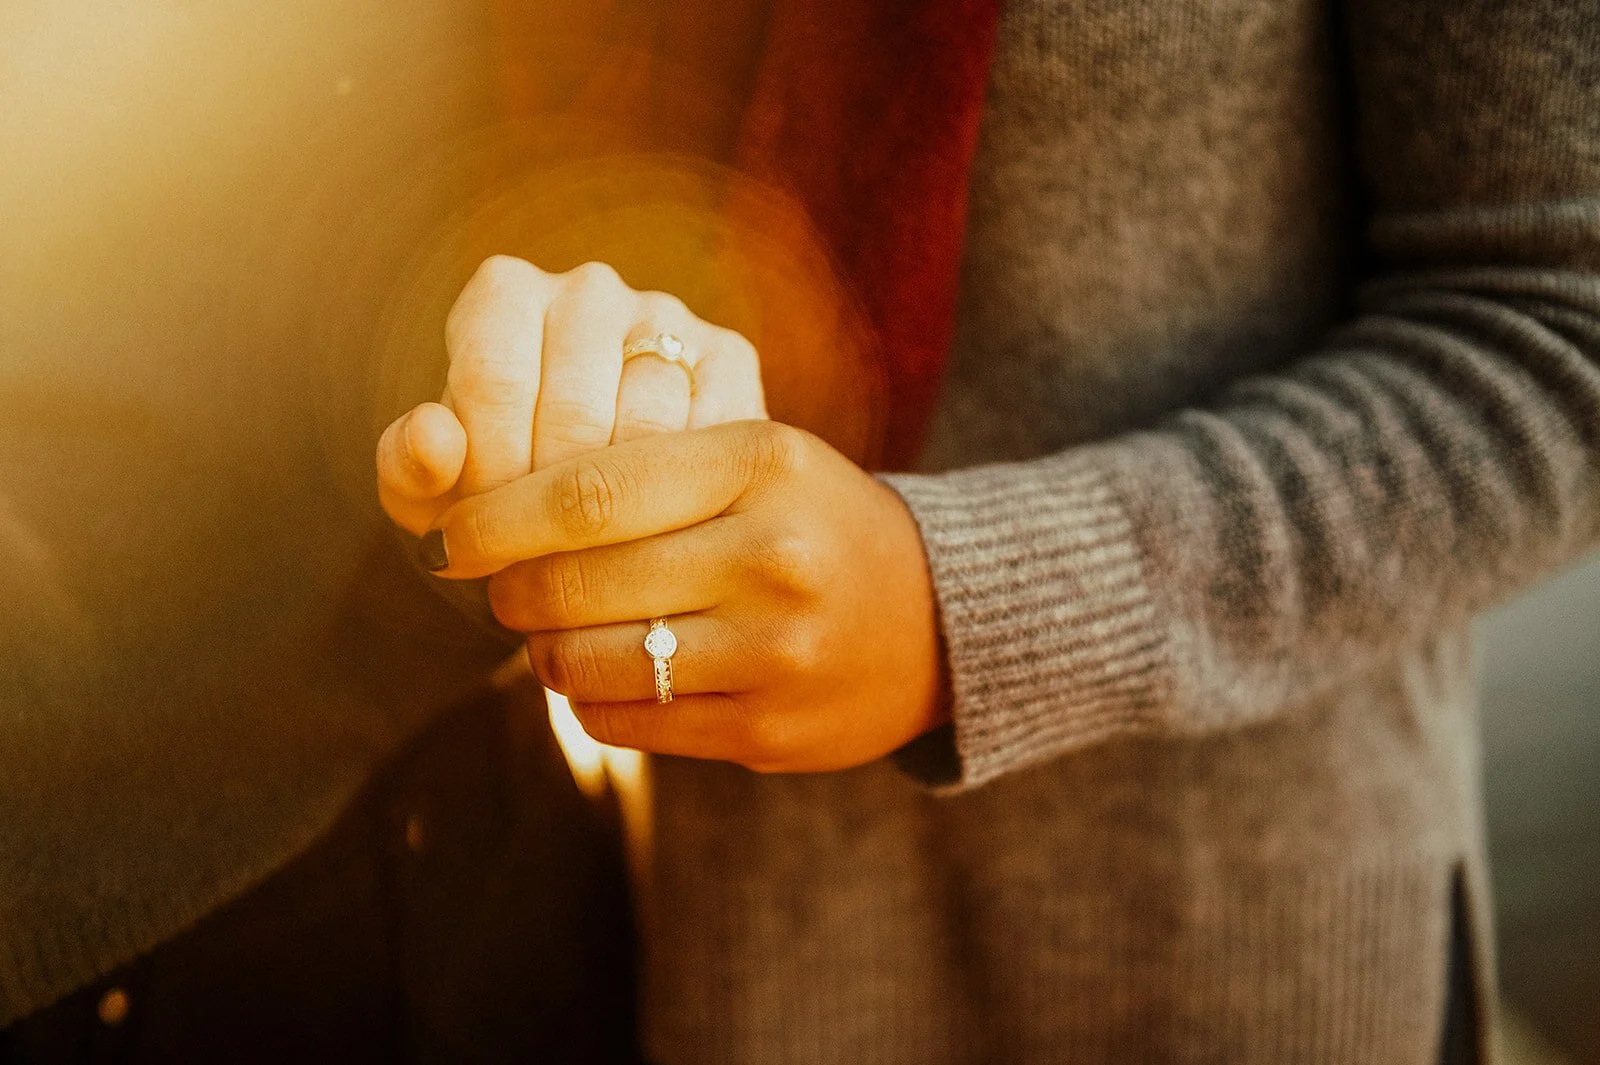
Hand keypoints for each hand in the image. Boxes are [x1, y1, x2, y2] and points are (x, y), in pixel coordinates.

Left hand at [376, 256, 766, 535]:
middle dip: (550, 512)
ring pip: (648, 436)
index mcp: (504, 293)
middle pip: (572, 414)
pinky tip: (650, 551)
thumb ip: (411, 473)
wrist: (608, 505)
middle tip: (537, 573)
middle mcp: (591, 288)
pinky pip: (710, 448)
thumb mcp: (440, 498)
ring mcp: (672, 319)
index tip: (482, 545)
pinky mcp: (735, 361)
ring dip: (616, 523)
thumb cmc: (502, 499)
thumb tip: (432, 435)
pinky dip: (679, 511)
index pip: (492, 382)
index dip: (486, 482)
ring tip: (589, 572)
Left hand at [423, 420, 947, 771]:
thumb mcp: (755, 459)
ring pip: (586, 663)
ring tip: (554, 628)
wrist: (936, 618)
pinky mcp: (767, 733)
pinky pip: (623, 721)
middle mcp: (774, 558)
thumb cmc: (814, 521)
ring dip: (544, 648)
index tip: (447, 533)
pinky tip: (608, 670)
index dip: (496, 516)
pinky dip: (588, 696)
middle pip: (574, 582)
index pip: (589, 490)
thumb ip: (645, 467)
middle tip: (499, 584)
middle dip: (509, 588)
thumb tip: (495, 510)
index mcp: (763, 463)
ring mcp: (774, 655)